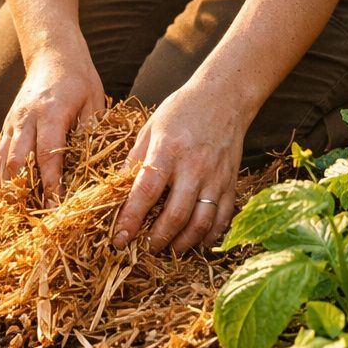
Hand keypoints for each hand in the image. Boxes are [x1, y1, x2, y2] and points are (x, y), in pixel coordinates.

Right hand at [0, 51, 105, 202]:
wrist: (51, 51)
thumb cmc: (79, 77)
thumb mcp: (94, 101)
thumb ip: (90, 131)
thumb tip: (89, 165)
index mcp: (50, 113)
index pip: (47, 156)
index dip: (51, 184)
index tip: (57, 206)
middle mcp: (25, 119)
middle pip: (16, 163)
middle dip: (24, 193)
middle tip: (36, 217)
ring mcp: (12, 121)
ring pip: (2, 161)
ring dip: (9, 188)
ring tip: (20, 212)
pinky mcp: (7, 124)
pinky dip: (0, 175)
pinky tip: (9, 193)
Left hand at [112, 83, 249, 253]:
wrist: (225, 97)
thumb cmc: (182, 110)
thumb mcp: (150, 129)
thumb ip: (135, 161)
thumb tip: (116, 192)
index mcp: (168, 150)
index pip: (146, 192)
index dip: (131, 219)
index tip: (119, 239)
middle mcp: (194, 166)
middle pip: (176, 214)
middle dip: (158, 238)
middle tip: (145, 248)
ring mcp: (216, 176)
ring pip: (201, 221)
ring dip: (184, 243)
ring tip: (168, 249)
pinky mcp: (231, 182)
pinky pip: (223, 217)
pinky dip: (210, 235)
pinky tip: (197, 243)